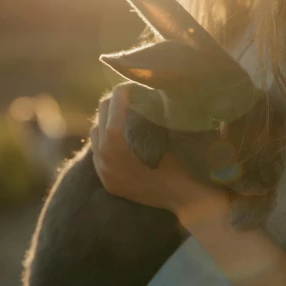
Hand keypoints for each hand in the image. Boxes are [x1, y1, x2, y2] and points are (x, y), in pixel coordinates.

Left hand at [90, 83, 225, 217]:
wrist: (190, 201)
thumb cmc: (187, 163)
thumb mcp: (173, 132)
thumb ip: (156, 111)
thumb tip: (151, 90)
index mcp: (117, 144)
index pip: (112, 105)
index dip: (123, 91)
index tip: (134, 84)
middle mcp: (105, 158)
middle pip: (101, 117)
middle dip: (115, 103)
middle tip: (131, 96)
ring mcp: (105, 172)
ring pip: (95, 135)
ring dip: (108, 122)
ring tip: (126, 115)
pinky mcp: (109, 183)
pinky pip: (99, 155)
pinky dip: (107, 143)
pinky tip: (124, 139)